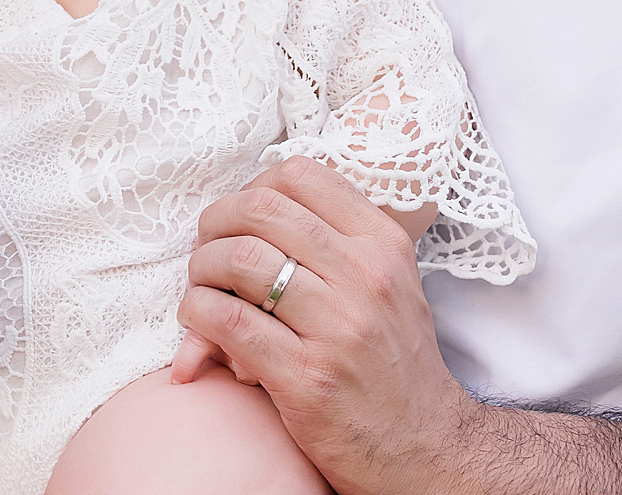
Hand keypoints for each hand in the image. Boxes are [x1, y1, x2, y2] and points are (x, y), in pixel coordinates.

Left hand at [172, 157, 482, 494]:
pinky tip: (199, 323)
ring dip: (201, 270)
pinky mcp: (306, 376)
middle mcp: (364, 277)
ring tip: (202, 289)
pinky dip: (197, 314)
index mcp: (382, 244)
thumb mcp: (386, 286)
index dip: (251, 188)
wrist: (424, 446)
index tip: (239, 218)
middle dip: (215, 224)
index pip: (300, 175)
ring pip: (238, 260)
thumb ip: (333, 242)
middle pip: (259, 210)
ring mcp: (337, 327)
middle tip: (207, 250)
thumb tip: (248, 211)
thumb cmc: (393, 362)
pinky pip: (226, 321)